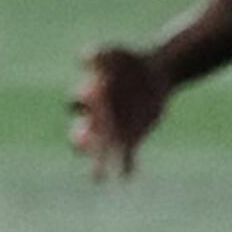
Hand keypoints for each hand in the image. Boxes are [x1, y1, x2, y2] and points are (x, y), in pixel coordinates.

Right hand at [71, 42, 170, 178]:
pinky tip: (126, 177)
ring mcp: (112, 129)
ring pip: (100, 150)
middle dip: (79, 140)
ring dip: (97, 163)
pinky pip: (125, 154)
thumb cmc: (128, 60)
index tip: (93, 93)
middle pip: (80, 133)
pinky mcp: (131, 136)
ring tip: (97, 178)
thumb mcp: (114, 53)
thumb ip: (99, 53)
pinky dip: (125, 166)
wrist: (155, 70)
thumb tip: (85, 56)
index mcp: (89, 97)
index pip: (76, 104)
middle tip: (83, 143)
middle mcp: (96, 116)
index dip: (81, 102)